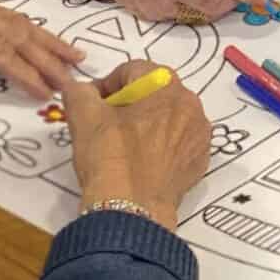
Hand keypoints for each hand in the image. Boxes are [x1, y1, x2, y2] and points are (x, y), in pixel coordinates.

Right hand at [66, 58, 211, 219]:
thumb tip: (80, 89)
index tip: (92, 104)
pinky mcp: (201, 160)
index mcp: (166, 85)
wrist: (131, 209)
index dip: (108, 85)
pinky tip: (142, 162)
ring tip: (124, 144)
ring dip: (148, 123)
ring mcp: (200, 134)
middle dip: (130, 102)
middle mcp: (191, 104)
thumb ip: (79, 91)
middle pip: (155, 92)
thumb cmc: (109, 155)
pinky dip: (162, 146)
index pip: (133, 71)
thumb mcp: (83, 116)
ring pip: (170, 117)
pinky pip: (179, 142)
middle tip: (106, 123)